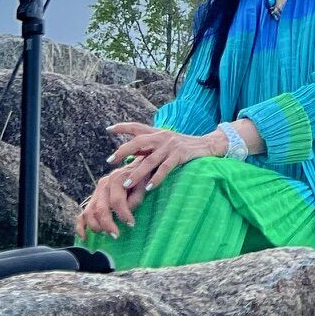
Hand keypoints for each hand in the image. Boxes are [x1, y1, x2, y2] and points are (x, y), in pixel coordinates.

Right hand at [76, 163, 145, 241]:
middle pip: (100, 208)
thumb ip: (135, 198)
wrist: (135, 170)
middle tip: (116, 235)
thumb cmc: (140, 180)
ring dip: (96, 226)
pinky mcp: (92, 200)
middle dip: (107, 224)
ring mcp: (95, 193)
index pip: (116, 200)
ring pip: (89, 213)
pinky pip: (82, 215)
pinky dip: (81, 227)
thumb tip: (126, 213)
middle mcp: (103, 185)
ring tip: (107, 233)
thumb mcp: (143, 185)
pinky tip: (85, 237)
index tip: (131, 224)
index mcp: (116, 178)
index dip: (123, 214)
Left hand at [103, 121, 219, 197]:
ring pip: (150, 160)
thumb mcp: (164, 143)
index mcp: (156, 133)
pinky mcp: (180, 155)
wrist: (207, 145)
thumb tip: (128, 155)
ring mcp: (171, 146)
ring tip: (125, 185)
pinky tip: (149, 188)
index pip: (137, 127)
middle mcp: (162, 137)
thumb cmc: (182, 147)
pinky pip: (165, 168)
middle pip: (139, 141)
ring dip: (136, 174)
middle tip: (110, 161)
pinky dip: (156, 178)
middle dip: (123, 151)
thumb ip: (148, 147)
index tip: (108, 130)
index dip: (122, 127)